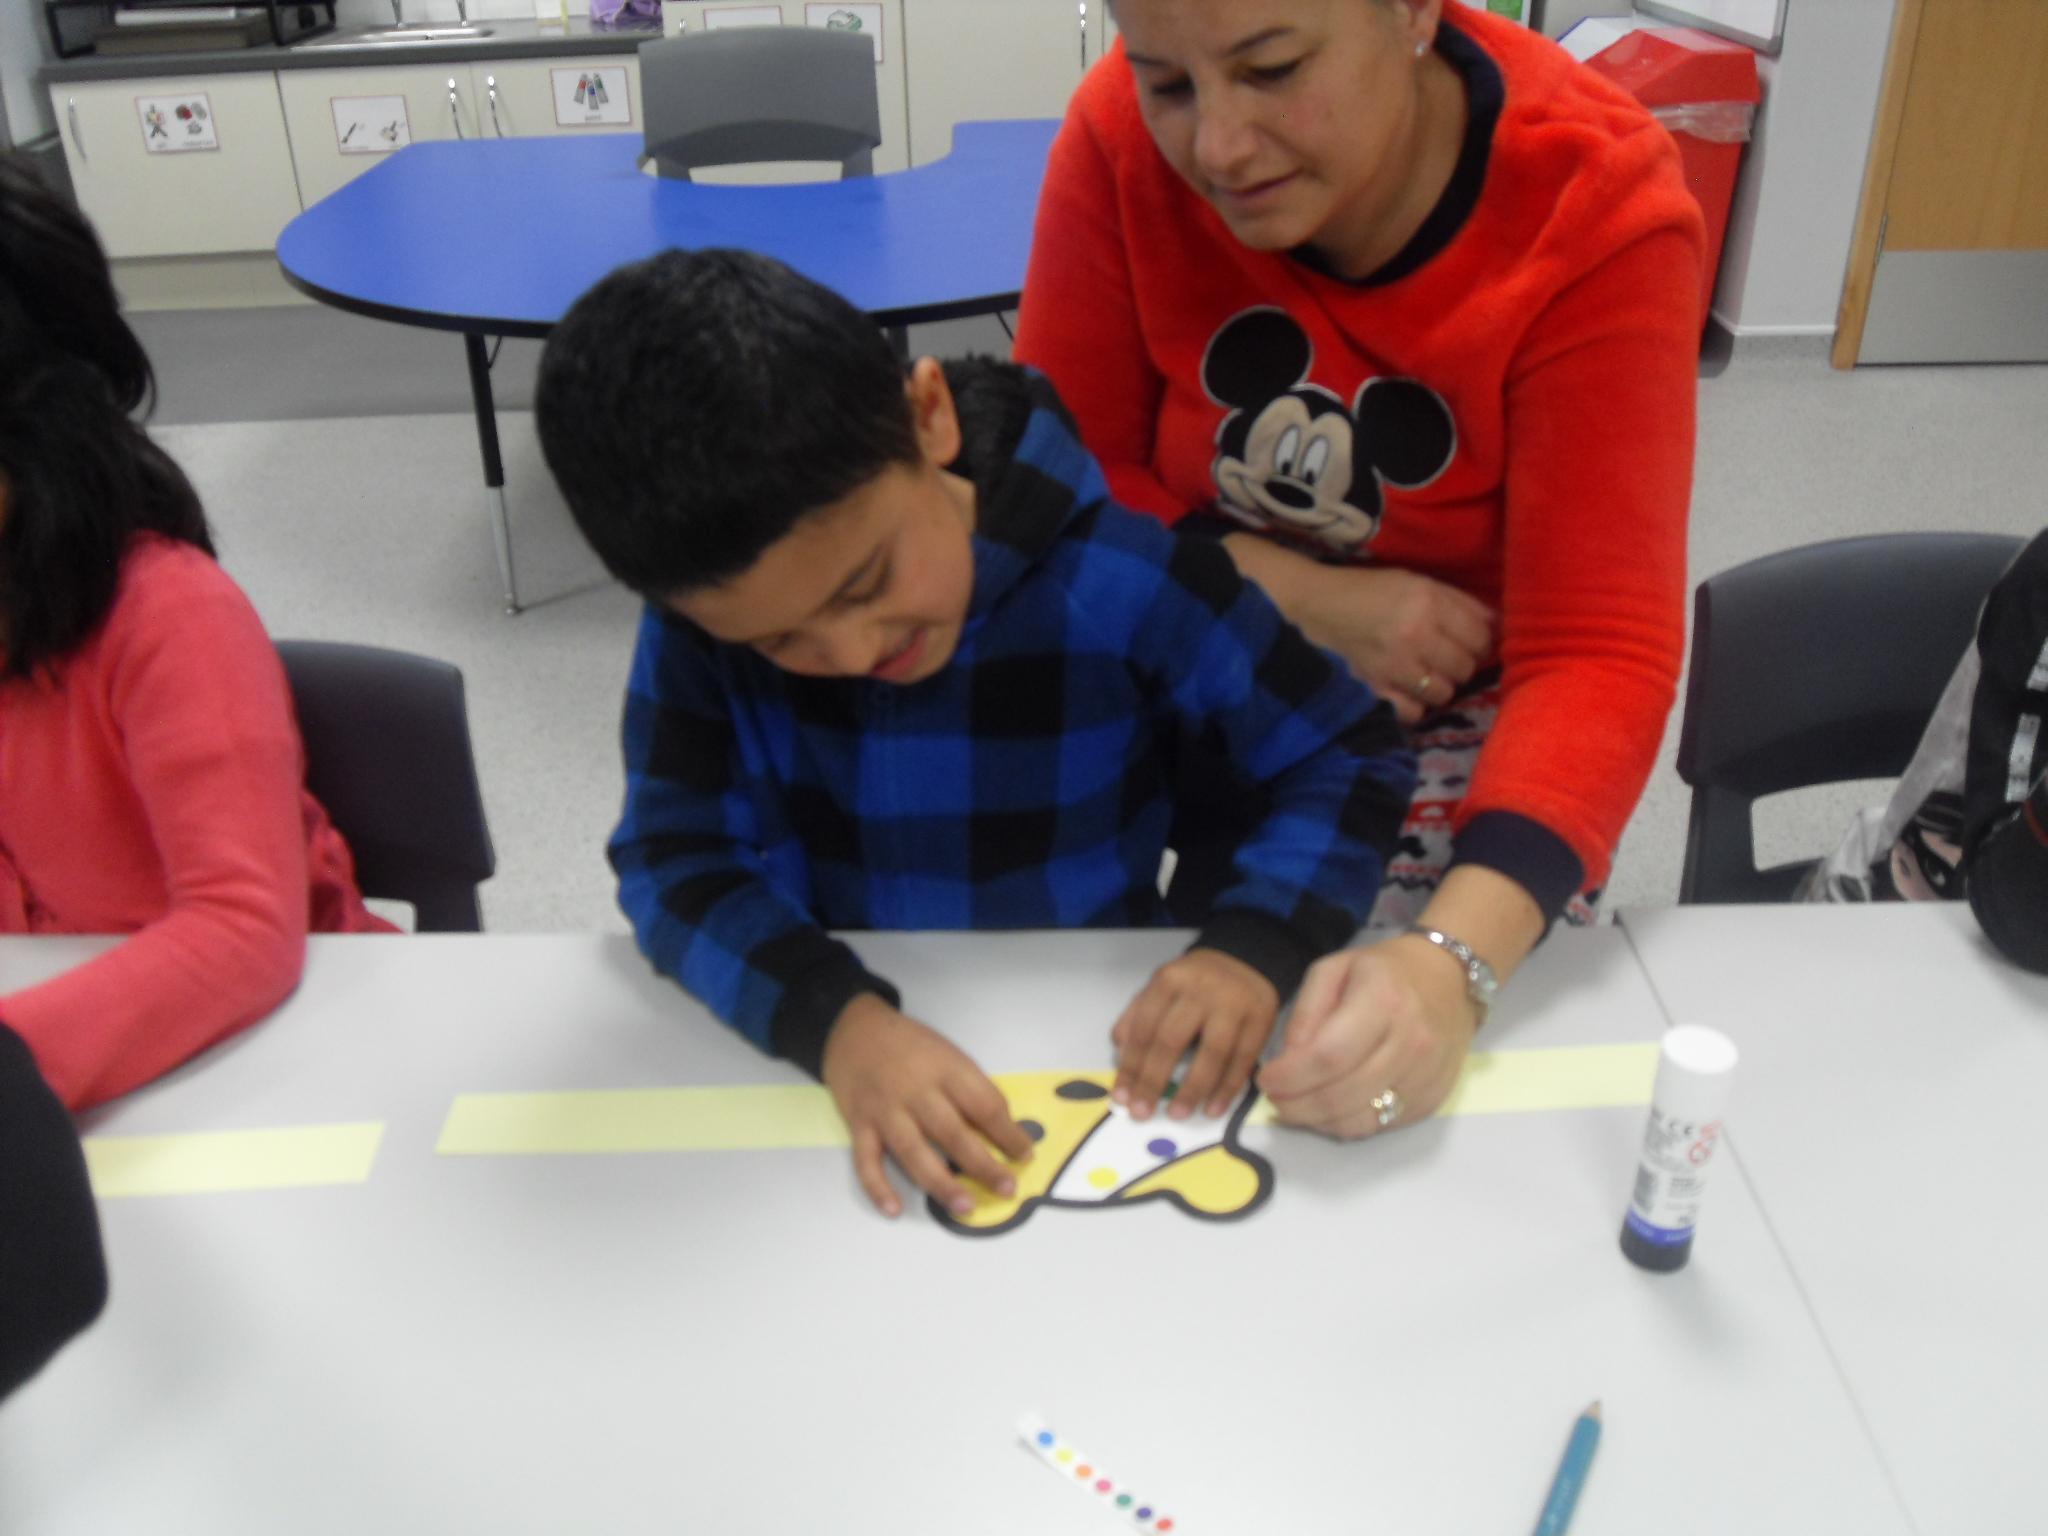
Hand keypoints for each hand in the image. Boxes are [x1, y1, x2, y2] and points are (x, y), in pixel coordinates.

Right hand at [821, 994, 1034, 1218]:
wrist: (855, 1030)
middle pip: (953, 1133)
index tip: (1024, 1156)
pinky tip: (894, 1210)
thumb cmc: (911, 1046)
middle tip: (1007, 1189)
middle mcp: (915, 1091)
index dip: (1008, 1133)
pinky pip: (866, 1161)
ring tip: (965, 1207)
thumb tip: (1002, 1131)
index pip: (984, 1105)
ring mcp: (884, 1109)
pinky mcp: (858, 1124)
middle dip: (983, 1165)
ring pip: (913, 1152)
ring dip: (941, 1183)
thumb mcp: (948, 1055)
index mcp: (945, 1069)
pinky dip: (877, 1187)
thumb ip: (970, 1089)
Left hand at [1110, 947, 1279, 1120]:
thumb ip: (1137, 1015)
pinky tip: (1212, 1109)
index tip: (1122, 1096)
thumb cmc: (1194, 984)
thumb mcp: (1161, 988)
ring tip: (1177, 1114)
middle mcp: (1201, 991)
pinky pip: (1242, 1061)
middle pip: (1172, 1040)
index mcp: (1169, 981)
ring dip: (1193, 1090)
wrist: (1245, 962)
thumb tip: (1120, 1050)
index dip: (1131, 1066)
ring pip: (1212, 1054)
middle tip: (1142, 1112)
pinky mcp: (1261, 1021)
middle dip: (1154, 1081)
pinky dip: (1227, 1089)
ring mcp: (1233, 1006)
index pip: (1144, 1028)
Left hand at [1258, 936, 1478, 1137]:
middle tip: (1275, 1099)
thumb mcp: (1335, 969)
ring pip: (1358, 1121)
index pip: (1329, 1055)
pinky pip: (1380, 1126)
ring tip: (1297, 1105)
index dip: (1290, 1076)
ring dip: (1316, 1121)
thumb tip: (1288, 1061)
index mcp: (1384, 1001)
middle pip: (1341, 1095)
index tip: (1266, 1079)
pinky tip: (1330, 1107)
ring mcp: (1426, 1076)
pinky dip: (1346, 1123)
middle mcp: (1411, 1043)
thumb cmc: (1385, 971)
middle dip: (1295, 1105)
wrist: (1451, 980)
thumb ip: (1307, 1012)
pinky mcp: (1432, 1100)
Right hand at [1291, 560, 1494, 723]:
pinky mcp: (1376, 689)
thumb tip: (1496, 623)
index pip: (1479, 636)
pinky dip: (1414, 705)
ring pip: (1443, 693)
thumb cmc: (1370, 590)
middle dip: (1462, 664)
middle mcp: (1415, 636)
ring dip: (1440, 685)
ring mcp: (1394, 667)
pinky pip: (1413, 712)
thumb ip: (1458, 601)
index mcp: (1427, 603)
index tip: (1471, 642)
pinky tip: (1407, 691)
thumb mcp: (1416, 582)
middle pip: (1465, 667)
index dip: (1482, 642)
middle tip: (1447, 657)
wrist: (1316, 607)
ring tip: (1427, 674)